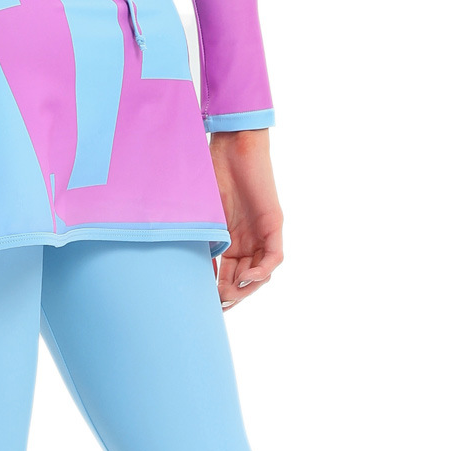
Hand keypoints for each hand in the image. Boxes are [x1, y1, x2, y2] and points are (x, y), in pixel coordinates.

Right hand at [208, 128, 282, 309]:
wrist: (231, 144)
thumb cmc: (211, 172)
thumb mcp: (200, 213)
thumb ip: (196, 237)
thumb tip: (175, 264)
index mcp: (230, 240)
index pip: (227, 276)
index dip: (217, 293)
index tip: (202, 305)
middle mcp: (248, 241)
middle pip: (244, 280)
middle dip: (231, 296)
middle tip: (216, 304)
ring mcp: (262, 233)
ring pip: (261, 274)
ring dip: (246, 288)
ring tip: (229, 295)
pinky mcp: (273, 224)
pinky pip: (274, 257)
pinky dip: (263, 271)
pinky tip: (247, 277)